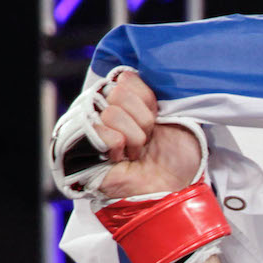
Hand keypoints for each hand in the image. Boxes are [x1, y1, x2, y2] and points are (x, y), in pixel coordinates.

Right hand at [93, 73, 200, 197]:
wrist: (173, 188)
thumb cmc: (176, 158)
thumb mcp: (180, 118)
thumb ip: (166, 93)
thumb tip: (154, 74)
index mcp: (127, 99)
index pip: (127, 78)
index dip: (148, 102)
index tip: (157, 121)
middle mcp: (106, 108)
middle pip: (119, 92)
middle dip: (143, 121)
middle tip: (148, 140)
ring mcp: (92, 126)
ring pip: (112, 113)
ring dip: (135, 138)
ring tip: (136, 152)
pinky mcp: (82, 146)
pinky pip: (104, 132)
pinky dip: (119, 149)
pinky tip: (121, 159)